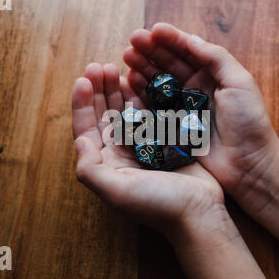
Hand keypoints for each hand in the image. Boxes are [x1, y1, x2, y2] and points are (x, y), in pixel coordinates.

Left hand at [72, 63, 234, 238]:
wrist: (198, 212)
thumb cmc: (157, 204)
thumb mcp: (117, 192)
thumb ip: (91, 170)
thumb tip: (80, 141)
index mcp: (107, 164)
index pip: (87, 130)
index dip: (82, 104)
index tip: (83, 79)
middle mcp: (121, 153)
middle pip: (104, 116)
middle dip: (99, 91)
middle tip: (99, 66)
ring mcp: (143, 144)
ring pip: (125, 111)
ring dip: (118, 90)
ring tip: (115, 68)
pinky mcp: (164, 139)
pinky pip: (149, 112)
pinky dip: (141, 96)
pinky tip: (137, 80)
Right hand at [123, 22, 278, 213]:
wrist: (247, 164)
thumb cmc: (248, 122)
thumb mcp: (239, 82)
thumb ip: (216, 58)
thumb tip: (190, 38)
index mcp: (213, 74)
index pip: (188, 50)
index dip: (170, 39)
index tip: (153, 31)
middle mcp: (196, 88)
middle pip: (169, 63)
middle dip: (151, 50)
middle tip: (132, 41)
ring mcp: (183, 106)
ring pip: (159, 81)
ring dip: (143, 67)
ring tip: (127, 57)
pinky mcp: (173, 125)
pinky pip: (154, 105)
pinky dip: (141, 92)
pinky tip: (130, 81)